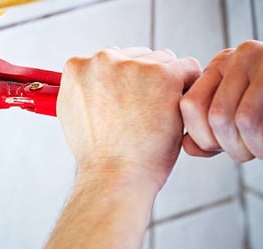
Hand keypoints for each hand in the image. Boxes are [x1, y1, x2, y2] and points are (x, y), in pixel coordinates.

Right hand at [57, 47, 200, 188]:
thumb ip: (85, 90)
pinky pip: (189, 68)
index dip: (124, 83)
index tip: (128, 103)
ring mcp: (133, 65)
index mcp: (78, 67)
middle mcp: (102, 59)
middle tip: (144, 114)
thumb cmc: (99, 155)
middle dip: (145, 81)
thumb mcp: (73, 115)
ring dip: (166, 84)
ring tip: (157, 116)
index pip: (112, 60)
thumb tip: (96, 81)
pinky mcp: (163, 75)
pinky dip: (189, 88)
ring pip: (163, 61)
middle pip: (138, 57)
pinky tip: (176, 111)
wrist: (114, 177)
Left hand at [180, 40, 262, 161]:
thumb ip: (211, 134)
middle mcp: (241, 56)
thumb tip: (188, 147)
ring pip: (247, 120)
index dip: (204, 138)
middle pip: (218, 117)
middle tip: (259, 153)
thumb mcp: (240, 119)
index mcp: (220, 66)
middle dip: (236, 149)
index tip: (225, 148)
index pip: (190, 106)